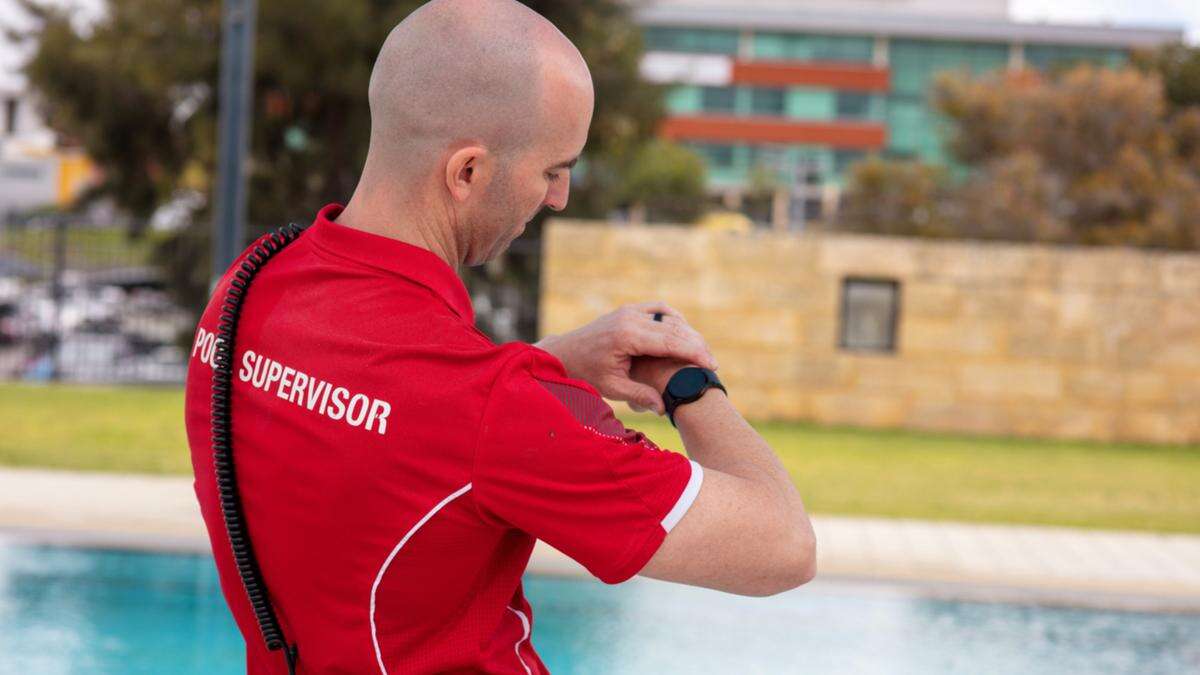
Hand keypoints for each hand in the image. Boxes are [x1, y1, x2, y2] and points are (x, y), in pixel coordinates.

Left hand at [534, 302, 716, 414]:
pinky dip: (673, 319)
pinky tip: (683, 333)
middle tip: (712, 363)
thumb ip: (639, 395)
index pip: (670, 342)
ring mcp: (629, 311)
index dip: (694, 353)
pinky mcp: (628, 310)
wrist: (564, 354)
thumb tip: (664, 408)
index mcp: (626, 336)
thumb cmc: (586, 374)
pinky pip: (658, 309)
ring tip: (701, 352)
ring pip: (669, 317)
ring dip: (687, 332)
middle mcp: (629, 318)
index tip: (711, 366)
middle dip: (696, 345)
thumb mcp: (612, 388)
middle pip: (674, 328)